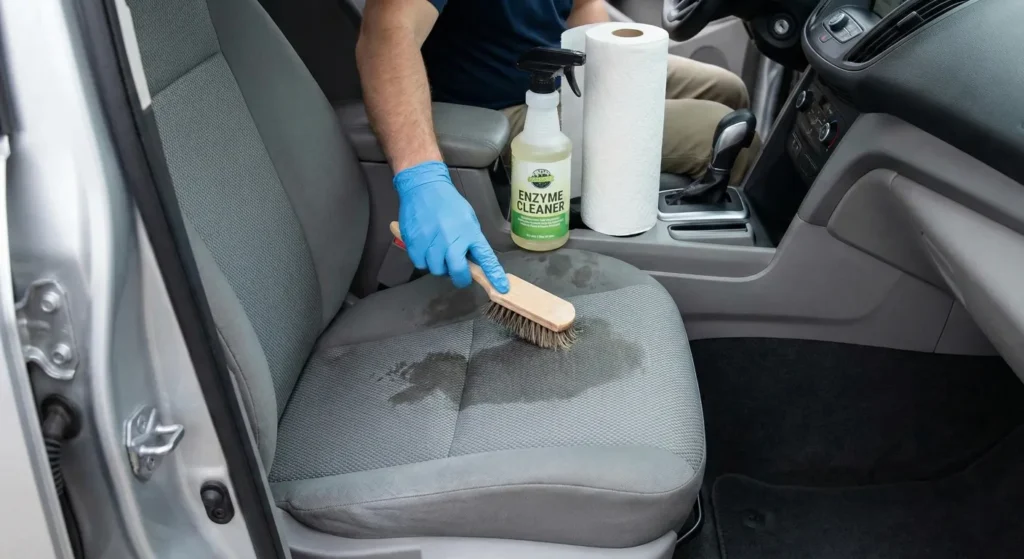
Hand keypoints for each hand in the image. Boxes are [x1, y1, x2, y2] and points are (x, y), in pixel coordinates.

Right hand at [393, 161, 509, 292]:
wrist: (424, 187)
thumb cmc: (447, 202)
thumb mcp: (468, 219)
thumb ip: (471, 240)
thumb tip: (473, 260)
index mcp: (470, 233)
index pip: (486, 259)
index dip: (494, 275)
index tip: (501, 287)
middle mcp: (452, 239)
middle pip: (457, 271)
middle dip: (460, 277)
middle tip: (459, 273)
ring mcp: (432, 242)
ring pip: (436, 269)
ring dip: (439, 266)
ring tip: (439, 251)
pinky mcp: (415, 243)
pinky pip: (420, 263)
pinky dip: (424, 260)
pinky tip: (427, 248)